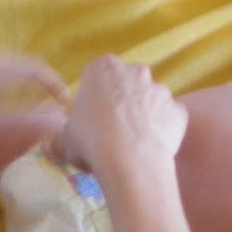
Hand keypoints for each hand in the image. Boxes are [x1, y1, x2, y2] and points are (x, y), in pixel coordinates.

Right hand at [53, 55, 185, 177]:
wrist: (130, 162)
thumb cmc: (91, 142)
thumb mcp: (64, 141)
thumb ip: (60, 138)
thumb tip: (52, 146)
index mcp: (102, 68)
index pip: (99, 74)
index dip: (96, 95)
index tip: (93, 116)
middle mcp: (135, 71)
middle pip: (129, 83)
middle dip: (123, 101)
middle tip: (113, 130)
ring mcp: (161, 90)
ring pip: (152, 100)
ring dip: (145, 116)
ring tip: (134, 144)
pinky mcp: (179, 111)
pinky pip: (170, 119)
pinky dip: (164, 130)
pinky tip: (154, 148)